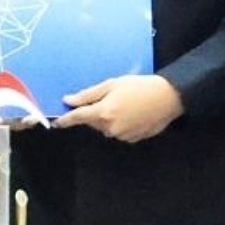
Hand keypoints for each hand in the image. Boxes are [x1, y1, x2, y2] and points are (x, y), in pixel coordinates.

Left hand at [54, 74, 182, 142]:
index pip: (78, 118)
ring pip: (106, 128)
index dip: (65, 120)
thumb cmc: (139, 87)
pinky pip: (119, 132)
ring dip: (109, 118)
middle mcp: (110, 128)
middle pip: (93, 122)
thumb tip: (69, 101)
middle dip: (95, 112)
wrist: (168, 98)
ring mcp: (122, 135)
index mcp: (103, 112)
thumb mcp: (112, 84)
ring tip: (125, 104)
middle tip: (110, 98)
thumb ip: (88, 95)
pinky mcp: (132, 139)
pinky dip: (120, 124)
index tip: (56, 122)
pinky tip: (132, 113)